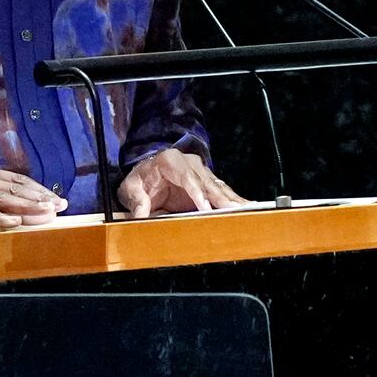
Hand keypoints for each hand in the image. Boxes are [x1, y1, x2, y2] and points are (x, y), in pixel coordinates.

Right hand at [0, 163, 66, 237]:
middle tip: (60, 206)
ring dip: (27, 208)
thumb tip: (15, 202)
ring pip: (3, 200)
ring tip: (46, 214)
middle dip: (40, 197)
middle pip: (15, 188)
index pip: (16, 179)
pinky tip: (14, 224)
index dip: (38, 188)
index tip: (55, 197)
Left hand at [118, 149, 246, 217]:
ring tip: (246, 210)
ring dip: (232, 200)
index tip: (204, 207)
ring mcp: (200, 172)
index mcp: (169, 161)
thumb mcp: (130, 189)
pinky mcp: (206, 183)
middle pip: (206, 181)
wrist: (144, 175)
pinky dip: (233, 201)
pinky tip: (246, 208)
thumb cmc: (139, 180)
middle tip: (233, 210)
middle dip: (220, 197)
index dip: (196, 192)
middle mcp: (188, 163)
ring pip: (218, 186)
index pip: (186, 176)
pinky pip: (221, 192)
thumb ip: (136, 202)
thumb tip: (139, 216)